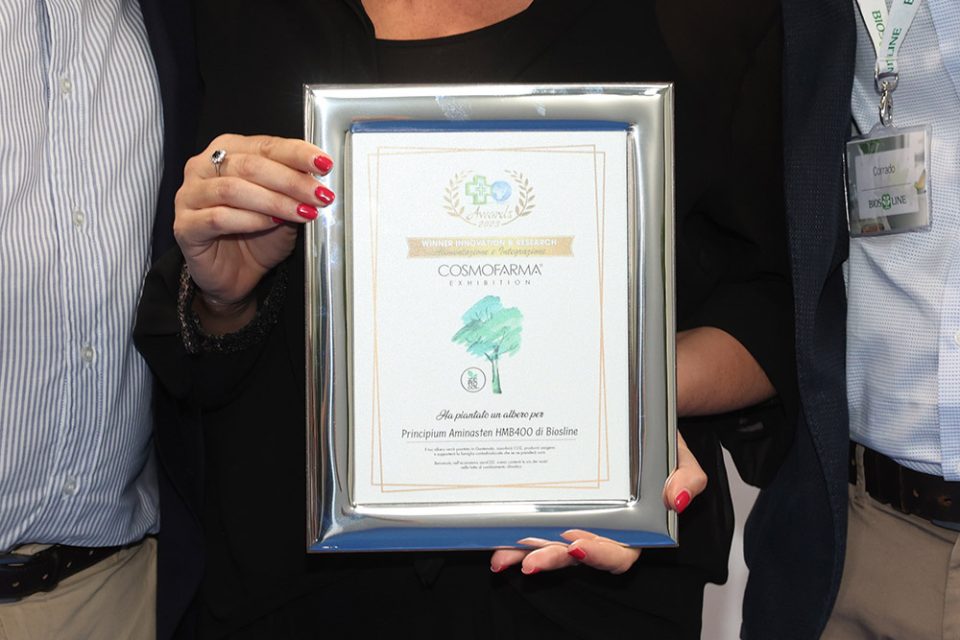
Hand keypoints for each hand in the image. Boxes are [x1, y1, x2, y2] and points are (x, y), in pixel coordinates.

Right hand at [173, 134, 334, 328]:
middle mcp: (203, 167)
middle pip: (250, 165)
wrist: (237, 275)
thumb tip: (317, 177)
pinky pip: (218, 218)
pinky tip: (272, 224)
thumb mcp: (285, 207)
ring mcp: (189, 196)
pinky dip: (250, 220)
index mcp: (228, 151)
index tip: (324, 164)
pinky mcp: (185, 226)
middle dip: (291, 181)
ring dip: (274, 201)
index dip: (297, 154)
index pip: (265, 145)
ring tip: (302, 212)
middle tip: (319, 195)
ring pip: (233, 189)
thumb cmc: (257, 236)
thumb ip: (294, 189)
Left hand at [489, 432, 706, 574]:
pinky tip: (496, 539)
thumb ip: (689, 478)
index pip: (620, 553)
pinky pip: (534, 522)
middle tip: (532, 559)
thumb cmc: (658, 439)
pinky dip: (515, 533)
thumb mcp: (681, 454)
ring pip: (551, 543)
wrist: (636, 411)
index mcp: (636, 526)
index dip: (600, 555)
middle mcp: (603, 528)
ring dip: (526, 553)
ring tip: (504, 557)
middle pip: (578, 554)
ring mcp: (576, 517)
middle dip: (554, 559)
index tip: (579, 546)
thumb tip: (676, 498)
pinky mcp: (554, 503)